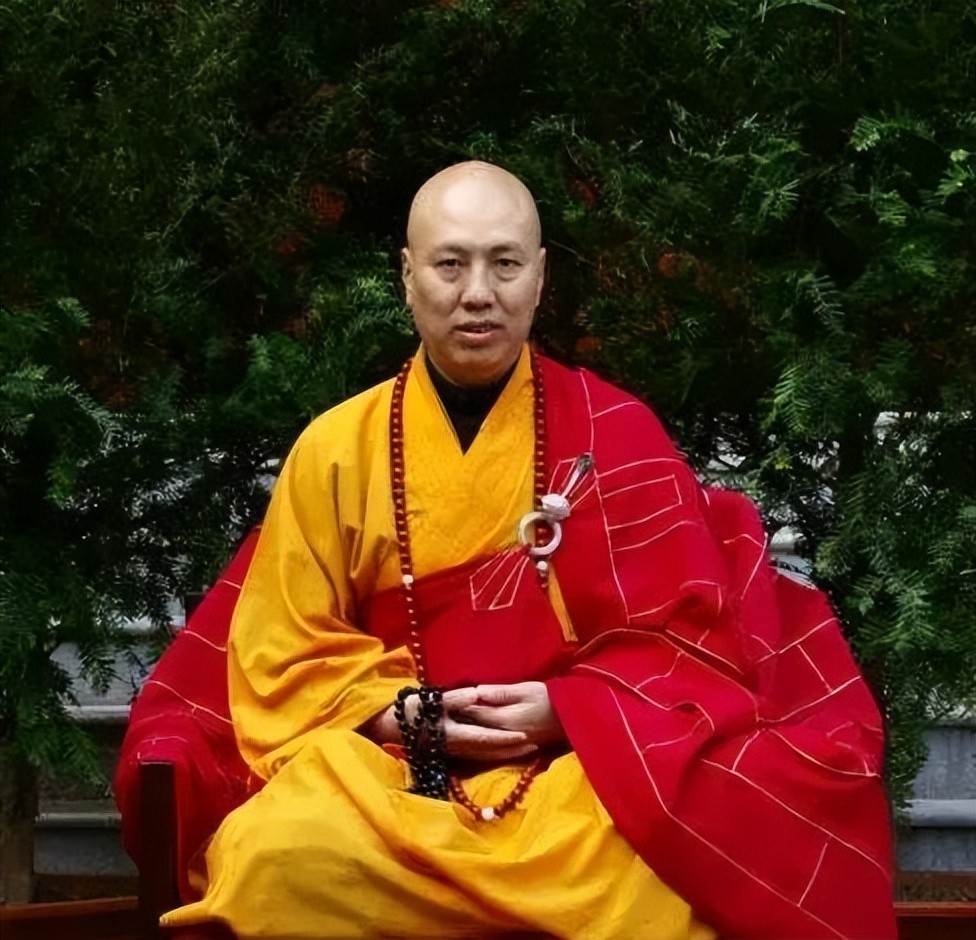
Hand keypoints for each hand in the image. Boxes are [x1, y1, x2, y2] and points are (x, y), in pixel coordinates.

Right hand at [359, 682, 563, 762]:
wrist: (389, 727)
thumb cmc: (411, 710)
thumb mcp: (432, 700)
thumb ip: (456, 699)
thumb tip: (477, 694)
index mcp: (454, 734)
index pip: (486, 738)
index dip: (506, 738)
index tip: (525, 737)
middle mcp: (457, 747)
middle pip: (490, 751)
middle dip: (512, 749)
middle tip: (535, 746)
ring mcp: (454, 752)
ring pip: (485, 755)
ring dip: (505, 754)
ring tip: (525, 750)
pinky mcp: (450, 752)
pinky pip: (477, 755)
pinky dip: (493, 754)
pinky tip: (502, 752)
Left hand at [442, 681, 564, 759]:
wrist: (572, 719)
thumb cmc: (550, 699)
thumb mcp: (527, 690)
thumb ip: (501, 693)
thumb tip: (477, 692)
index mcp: (505, 719)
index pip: (475, 713)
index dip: (459, 707)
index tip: (443, 701)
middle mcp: (504, 736)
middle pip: (475, 730)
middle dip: (459, 722)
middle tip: (440, 715)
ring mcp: (510, 746)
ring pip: (481, 745)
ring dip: (466, 737)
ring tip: (450, 729)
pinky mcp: (515, 750)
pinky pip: (490, 752)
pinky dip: (478, 747)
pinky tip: (470, 743)